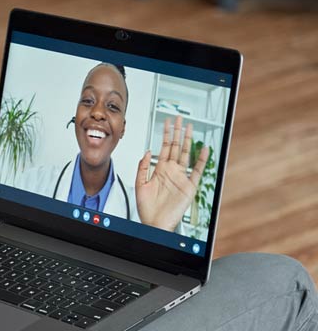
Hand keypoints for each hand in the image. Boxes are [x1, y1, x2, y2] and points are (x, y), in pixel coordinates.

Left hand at [135, 116, 208, 231]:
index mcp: (160, 170)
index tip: (167, 122)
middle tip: (179, 119)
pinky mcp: (189, 186)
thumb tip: (146, 152)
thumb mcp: (139, 184)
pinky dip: (201, 160)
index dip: (166, 134)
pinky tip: (204, 149)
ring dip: (188, 141)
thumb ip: (142, 167)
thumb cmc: (147, 208)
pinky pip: (197, 171)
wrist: (155, 224)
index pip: (164, 147)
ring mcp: (181, 177)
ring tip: (190, 128)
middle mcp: (171, 171)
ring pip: (186, 155)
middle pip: (176, 147)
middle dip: (178, 132)